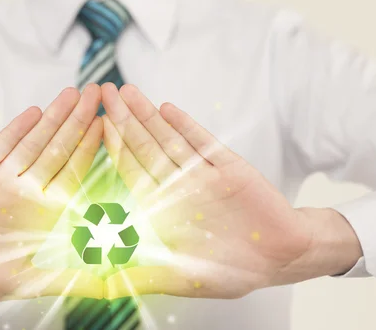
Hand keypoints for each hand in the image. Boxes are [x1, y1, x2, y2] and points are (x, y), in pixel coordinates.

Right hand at [0, 85, 104, 302]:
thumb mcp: (30, 281)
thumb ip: (71, 277)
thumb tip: (113, 287)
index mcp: (44, 212)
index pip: (74, 173)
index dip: (92, 148)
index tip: (112, 124)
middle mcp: (27, 191)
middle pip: (59, 149)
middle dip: (79, 121)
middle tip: (98, 94)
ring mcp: (2, 179)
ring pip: (34, 142)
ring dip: (53, 118)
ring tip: (73, 93)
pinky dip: (16, 130)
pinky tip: (33, 112)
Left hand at [100, 83, 362, 298]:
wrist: (281, 257)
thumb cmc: (233, 271)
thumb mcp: (182, 280)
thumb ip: (143, 276)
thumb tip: (100, 285)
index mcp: (163, 210)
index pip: (131, 172)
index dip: (113, 147)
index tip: (94, 124)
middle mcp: (178, 188)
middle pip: (145, 148)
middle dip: (124, 121)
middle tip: (105, 92)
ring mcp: (202, 176)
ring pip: (170, 140)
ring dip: (149, 116)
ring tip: (128, 92)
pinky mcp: (230, 169)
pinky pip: (204, 144)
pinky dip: (186, 127)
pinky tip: (167, 109)